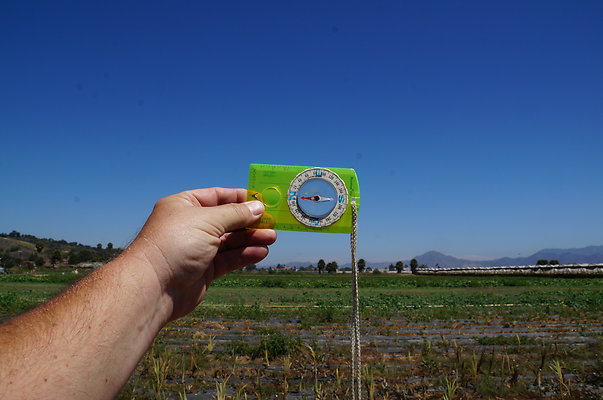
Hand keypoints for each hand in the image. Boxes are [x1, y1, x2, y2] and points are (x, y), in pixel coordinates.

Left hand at [130, 188, 275, 319]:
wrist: (152, 287)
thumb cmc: (174, 244)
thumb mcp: (208, 220)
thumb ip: (235, 214)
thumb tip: (258, 207)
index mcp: (185, 205)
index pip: (218, 196)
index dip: (241, 198)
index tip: (263, 201)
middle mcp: (190, 226)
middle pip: (226, 220)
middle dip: (250, 222)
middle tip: (273, 223)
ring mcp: (196, 249)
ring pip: (229, 241)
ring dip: (251, 239)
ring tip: (272, 238)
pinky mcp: (203, 271)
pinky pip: (227, 259)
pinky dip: (244, 255)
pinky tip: (260, 253)